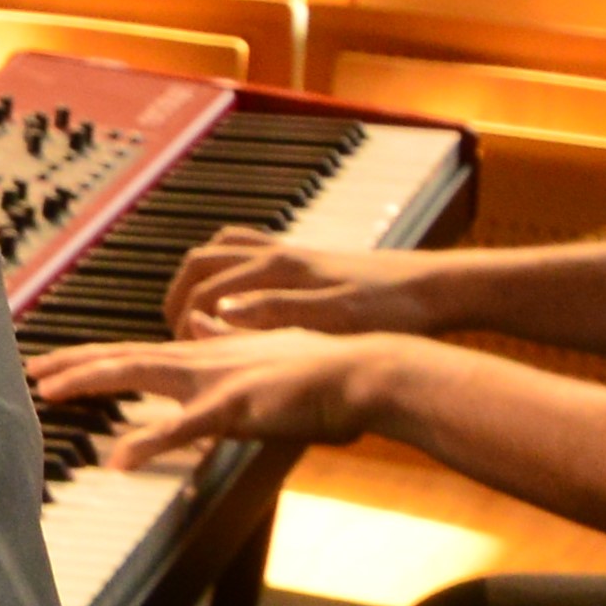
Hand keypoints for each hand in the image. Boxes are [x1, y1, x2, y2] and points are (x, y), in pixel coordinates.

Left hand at [27, 325, 386, 467]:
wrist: (362, 371)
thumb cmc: (319, 368)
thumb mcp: (263, 348)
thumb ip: (227, 338)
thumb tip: (203, 322)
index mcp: (204, 352)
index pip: (133, 352)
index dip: (90, 356)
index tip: (51, 362)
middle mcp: (199, 359)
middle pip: (119, 357)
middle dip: (69, 364)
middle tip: (26, 370)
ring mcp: (213, 380)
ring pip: (137, 375)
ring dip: (88, 381)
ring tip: (44, 392)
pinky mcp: (235, 407)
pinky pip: (183, 427)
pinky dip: (148, 442)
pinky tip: (119, 459)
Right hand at [166, 232, 449, 341]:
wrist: (434, 289)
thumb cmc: (391, 308)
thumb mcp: (335, 319)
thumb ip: (274, 313)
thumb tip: (219, 313)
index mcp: (277, 269)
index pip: (204, 291)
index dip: (184, 325)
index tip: (181, 356)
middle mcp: (276, 253)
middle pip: (200, 262)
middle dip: (176, 297)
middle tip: (171, 334)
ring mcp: (289, 252)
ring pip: (219, 251)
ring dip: (194, 279)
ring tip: (189, 314)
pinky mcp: (304, 259)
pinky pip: (245, 249)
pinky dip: (223, 267)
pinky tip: (233, 294)